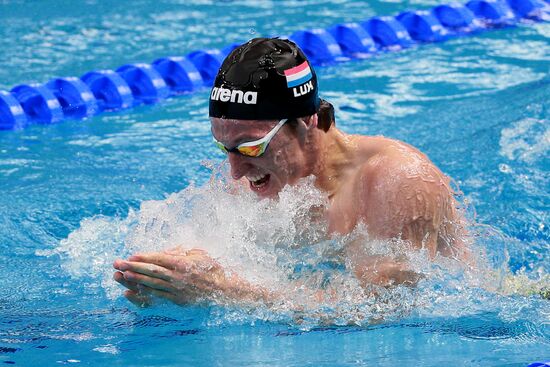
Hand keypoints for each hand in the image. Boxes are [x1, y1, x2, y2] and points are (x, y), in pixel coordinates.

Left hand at [113, 248, 228, 306]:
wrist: (223, 289)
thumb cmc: (212, 268)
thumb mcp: (199, 254)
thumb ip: (181, 252)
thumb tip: (164, 252)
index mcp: (183, 263)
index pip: (159, 259)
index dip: (144, 257)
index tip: (131, 256)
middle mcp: (178, 276)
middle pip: (152, 271)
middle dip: (134, 267)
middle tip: (119, 264)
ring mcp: (177, 289)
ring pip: (152, 284)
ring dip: (136, 280)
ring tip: (122, 276)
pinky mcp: (177, 300)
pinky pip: (157, 296)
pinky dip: (144, 293)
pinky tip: (133, 290)